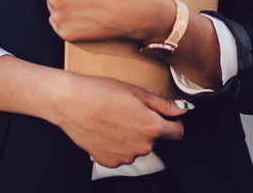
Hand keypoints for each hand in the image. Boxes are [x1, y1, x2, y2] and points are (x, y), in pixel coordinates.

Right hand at [52, 73, 185, 166]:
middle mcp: (142, 146)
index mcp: (152, 127)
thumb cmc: (100, 92)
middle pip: (154, 139)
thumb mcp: (136, 91)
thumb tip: (183, 109)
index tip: (166, 117)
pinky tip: (104, 131)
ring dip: (130, 137)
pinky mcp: (109, 162)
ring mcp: (125, 157)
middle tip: (127, 111)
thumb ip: (163, 104)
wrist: (70, 102)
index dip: (173, 122)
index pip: (177, 132)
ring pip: (136, 147)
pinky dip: (115, 146)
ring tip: (112, 120)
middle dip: (146, 127)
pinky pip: (120, 155)